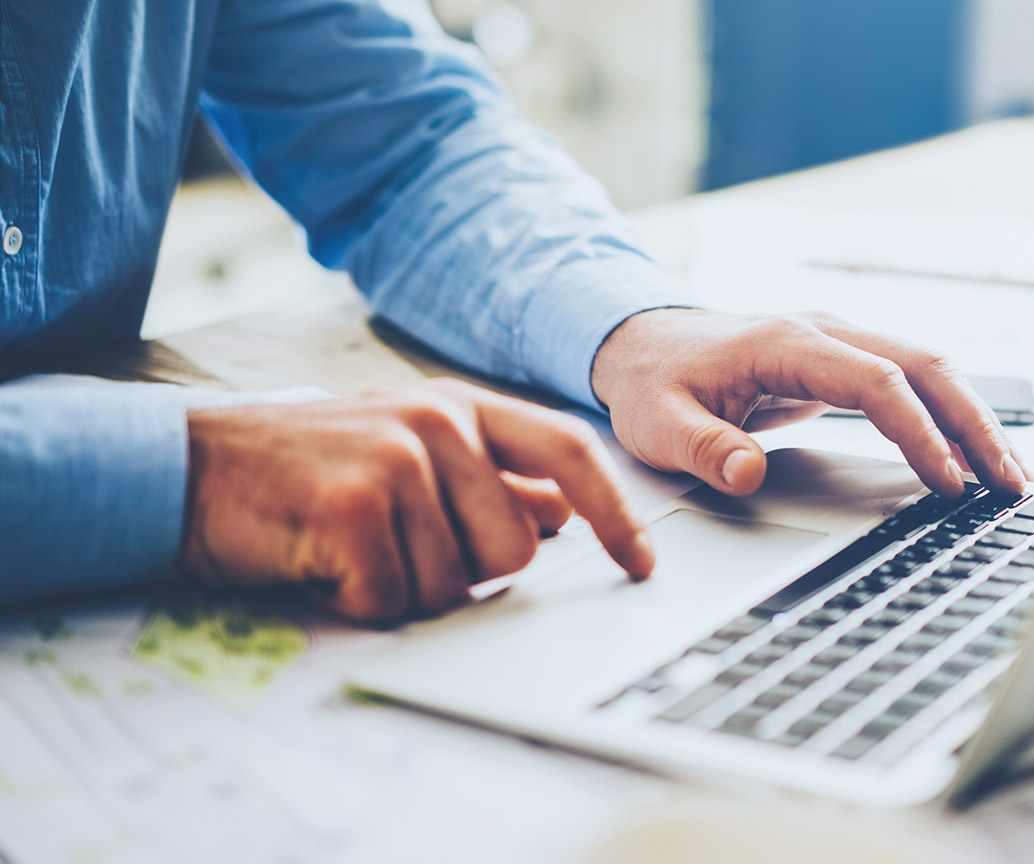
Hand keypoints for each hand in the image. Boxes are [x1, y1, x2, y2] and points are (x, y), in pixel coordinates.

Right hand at [178, 379, 651, 622]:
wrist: (186, 466)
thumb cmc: (304, 469)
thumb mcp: (407, 452)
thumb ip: (487, 477)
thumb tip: (559, 512)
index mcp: (462, 408)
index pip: (569, 454)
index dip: (616, 513)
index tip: (640, 563)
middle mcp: (439, 422)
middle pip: (515, 547)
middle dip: (463, 572)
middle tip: (397, 549)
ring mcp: (398, 458)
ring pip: (456, 582)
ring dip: (403, 589)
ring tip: (352, 550)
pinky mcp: (355, 503)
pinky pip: (395, 598)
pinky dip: (359, 602)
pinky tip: (323, 563)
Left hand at [591, 309, 1028, 497]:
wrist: (641, 340)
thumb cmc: (653, 381)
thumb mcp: (659, 423)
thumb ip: (703, 448)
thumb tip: (747, 473)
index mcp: (788, 342)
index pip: (877, 383)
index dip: (918, 432)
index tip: (948, 481)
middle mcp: (826, 332)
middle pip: (926, 367)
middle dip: (977, 425)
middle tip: (1013, 484)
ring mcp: (840, 342)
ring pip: (930, 370)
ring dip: (976, 419)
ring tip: (1014, 476)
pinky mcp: (844, 361)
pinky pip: (913, 383)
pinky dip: (951, 415)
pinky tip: (974, 454)